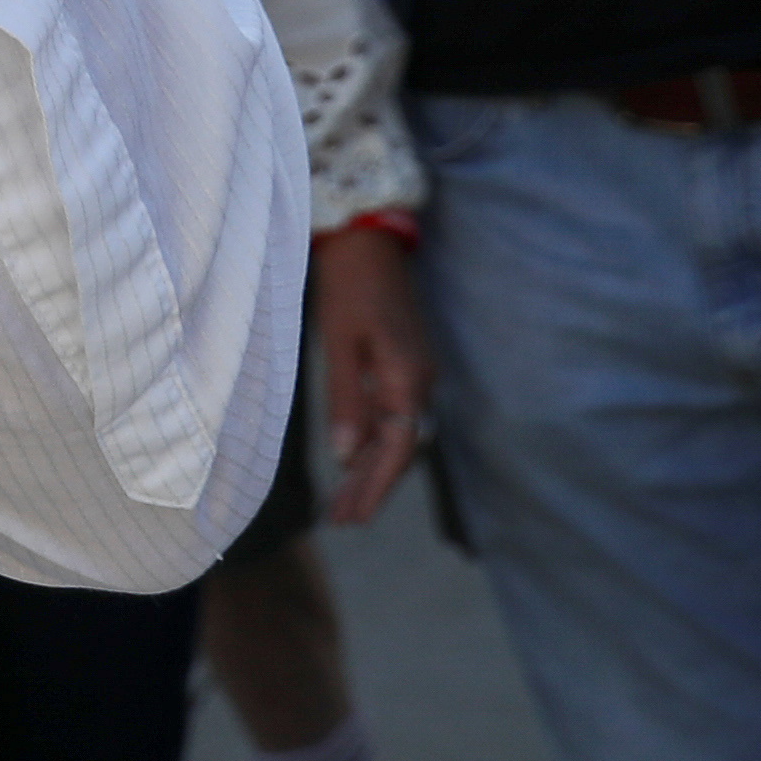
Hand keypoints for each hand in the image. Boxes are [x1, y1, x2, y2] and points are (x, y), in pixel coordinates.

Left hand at [312, 221, 435, 522]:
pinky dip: (374, 440)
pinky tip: (355, 457)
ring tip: (344, 503)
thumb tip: (346, 456)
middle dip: (372, 488)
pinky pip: (394, 414)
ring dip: (372, 468)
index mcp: (408, 379)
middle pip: (400, 449)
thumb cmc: (348, 286)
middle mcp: (420, 382)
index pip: (397, 450)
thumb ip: (346, 400)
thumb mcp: (340, 343)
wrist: (367, 238)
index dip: (374, 487)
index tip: (350, 518)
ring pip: (397, 435)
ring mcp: (416, 373)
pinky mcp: (405, 363)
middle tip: (342, 521)